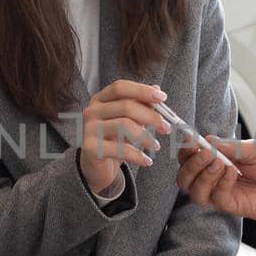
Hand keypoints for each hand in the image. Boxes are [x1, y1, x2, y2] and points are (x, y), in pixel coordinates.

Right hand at [78, 79, 168, 193]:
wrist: (95, 168)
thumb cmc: (113, 140)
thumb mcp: (128, 121)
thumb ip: (140, 104)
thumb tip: (157, 88)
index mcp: (100, 99)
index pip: (121, 87)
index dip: (142, 90)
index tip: (162, 98)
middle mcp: (92, 111)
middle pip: (126, 106)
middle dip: (151, 116)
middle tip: (166, 127)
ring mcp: (89, 129)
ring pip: (124, 126)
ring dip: (146, 137)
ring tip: (156, 146)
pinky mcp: (90, 148)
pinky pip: (120, 149)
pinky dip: (138, 156)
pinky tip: (146, 161)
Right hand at [175, 137, 255, 223]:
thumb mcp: (252, 149)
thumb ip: (231, 146)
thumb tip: (208, 140)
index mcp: (213, 161)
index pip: (188, 158)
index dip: (185, 151)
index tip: (191, 141)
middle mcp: (212, 179)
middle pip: (184, 178)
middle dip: (191, 165)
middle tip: (206, 154)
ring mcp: (220, 193)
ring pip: (195, 191)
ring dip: (203, 175)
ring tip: (220, 163)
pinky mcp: (231, 206)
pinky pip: (217, 197)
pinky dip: (221, 183)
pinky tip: (233, 173)